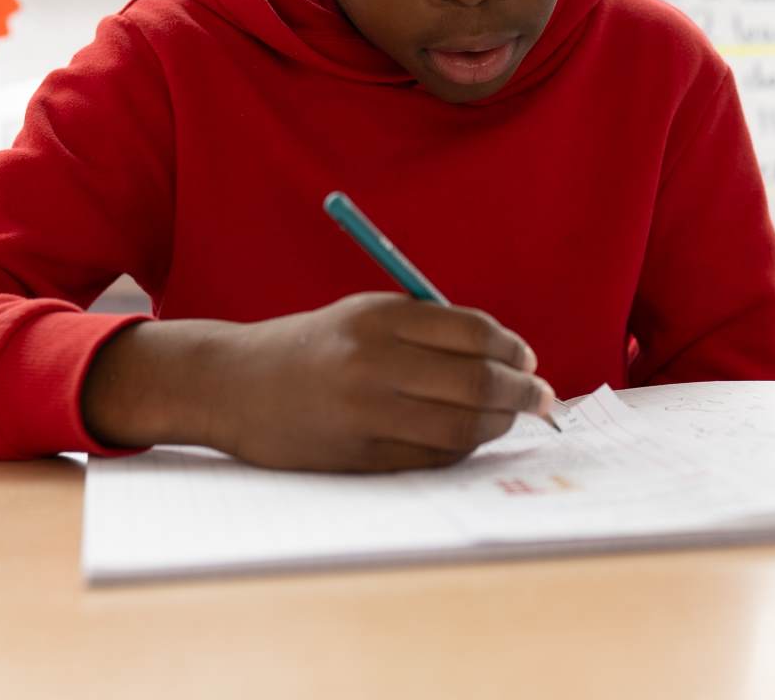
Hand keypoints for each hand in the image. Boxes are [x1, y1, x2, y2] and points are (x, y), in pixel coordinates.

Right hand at [82, 292, 556, 471]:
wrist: (233, 384)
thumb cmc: (310, 346)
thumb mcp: (362, 314)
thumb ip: (426, 329)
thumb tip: (504, 357)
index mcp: (378, 315)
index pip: (471, 332)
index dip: (511, 349)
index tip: (528, 359)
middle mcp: (372, 361)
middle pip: (475, 381)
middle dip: (520, 391)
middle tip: (541, 397)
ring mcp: (363, 412)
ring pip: (460, 427)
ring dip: (496, 425)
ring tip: (506, 419)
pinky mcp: (355, 456)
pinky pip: (429, 459)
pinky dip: (460, 450)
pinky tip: (467, 439)